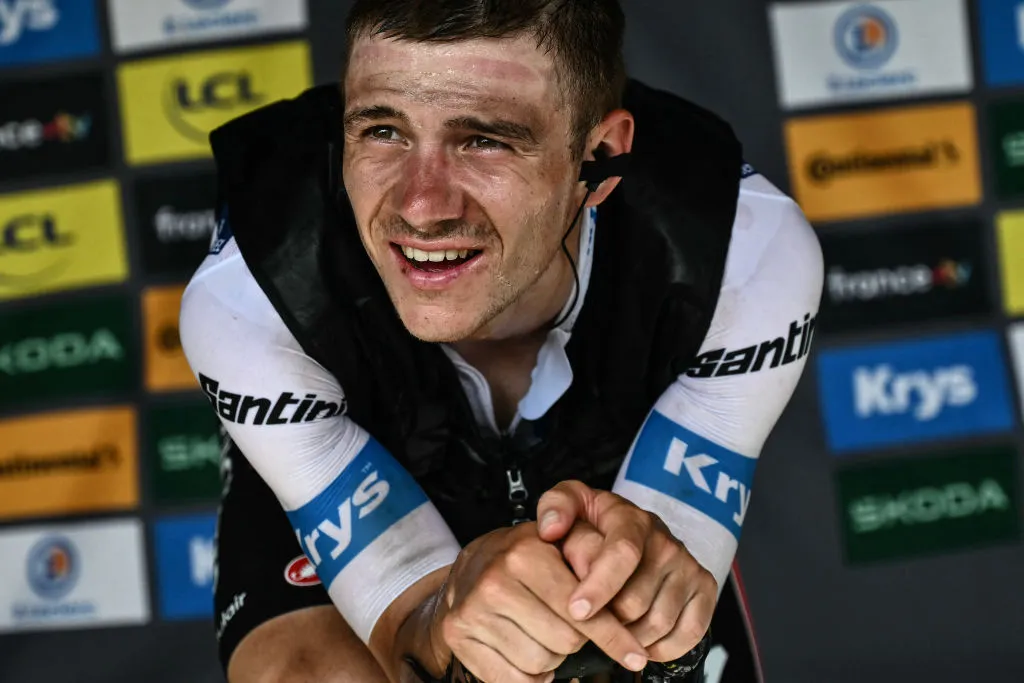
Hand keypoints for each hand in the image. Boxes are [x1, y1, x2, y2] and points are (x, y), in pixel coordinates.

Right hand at [434, 522, 649, 682]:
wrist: (468, 569)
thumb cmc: (523, 559)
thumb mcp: (559, 545)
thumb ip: (592, 562)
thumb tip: (622, 600)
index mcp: (526, 554)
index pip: (583, 611)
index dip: (614, 636)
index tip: (636, 655)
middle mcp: (496, 581)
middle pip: (566, 642)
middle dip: (576, 639)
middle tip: (565, 623)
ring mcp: (473, 611)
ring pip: (541, 663)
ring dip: (551, 657)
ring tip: (542, 633)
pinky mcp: (458, 636)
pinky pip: (513, 680)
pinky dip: (529, 676)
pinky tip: (528, 653)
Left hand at [537, 481, 716, 661]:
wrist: (637, 528)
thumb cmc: (599, 522)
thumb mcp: (573, 502)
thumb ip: (555, 506)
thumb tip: (551, 528)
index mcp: (632, 520)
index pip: (622, 554)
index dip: (599, 586)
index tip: (576, 610)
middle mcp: (666, 542)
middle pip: (636, 601)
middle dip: (607, 620)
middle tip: (591, 621)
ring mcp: (688, 566)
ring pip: (659, 623)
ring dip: (630, 638)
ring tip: (612, 630)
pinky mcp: (704, 588)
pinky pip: (689, 633)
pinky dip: (663, 648)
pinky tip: (641, 641)